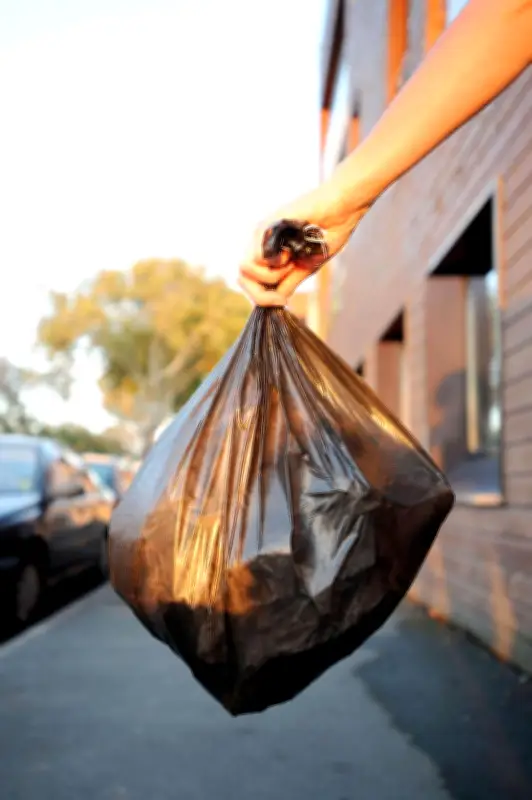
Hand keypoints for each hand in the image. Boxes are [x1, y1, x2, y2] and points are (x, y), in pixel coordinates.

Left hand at [238, 184, 368, 306]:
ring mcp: (260, 235)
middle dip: (260, 295)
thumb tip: (275, 301)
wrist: (342, 212)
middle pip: (241, 279)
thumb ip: (287, 283)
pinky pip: (256, 258)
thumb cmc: (328, 235)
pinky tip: (291, 252)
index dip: (260, 299)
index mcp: (268, 255)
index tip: (281, 301)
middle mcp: (259, 245)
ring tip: (291, 264)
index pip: (248, 283)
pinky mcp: (264, 226)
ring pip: (245, 270)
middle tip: (281, 296)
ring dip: (271, 277)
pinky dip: (276, 263)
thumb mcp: (305, 268)